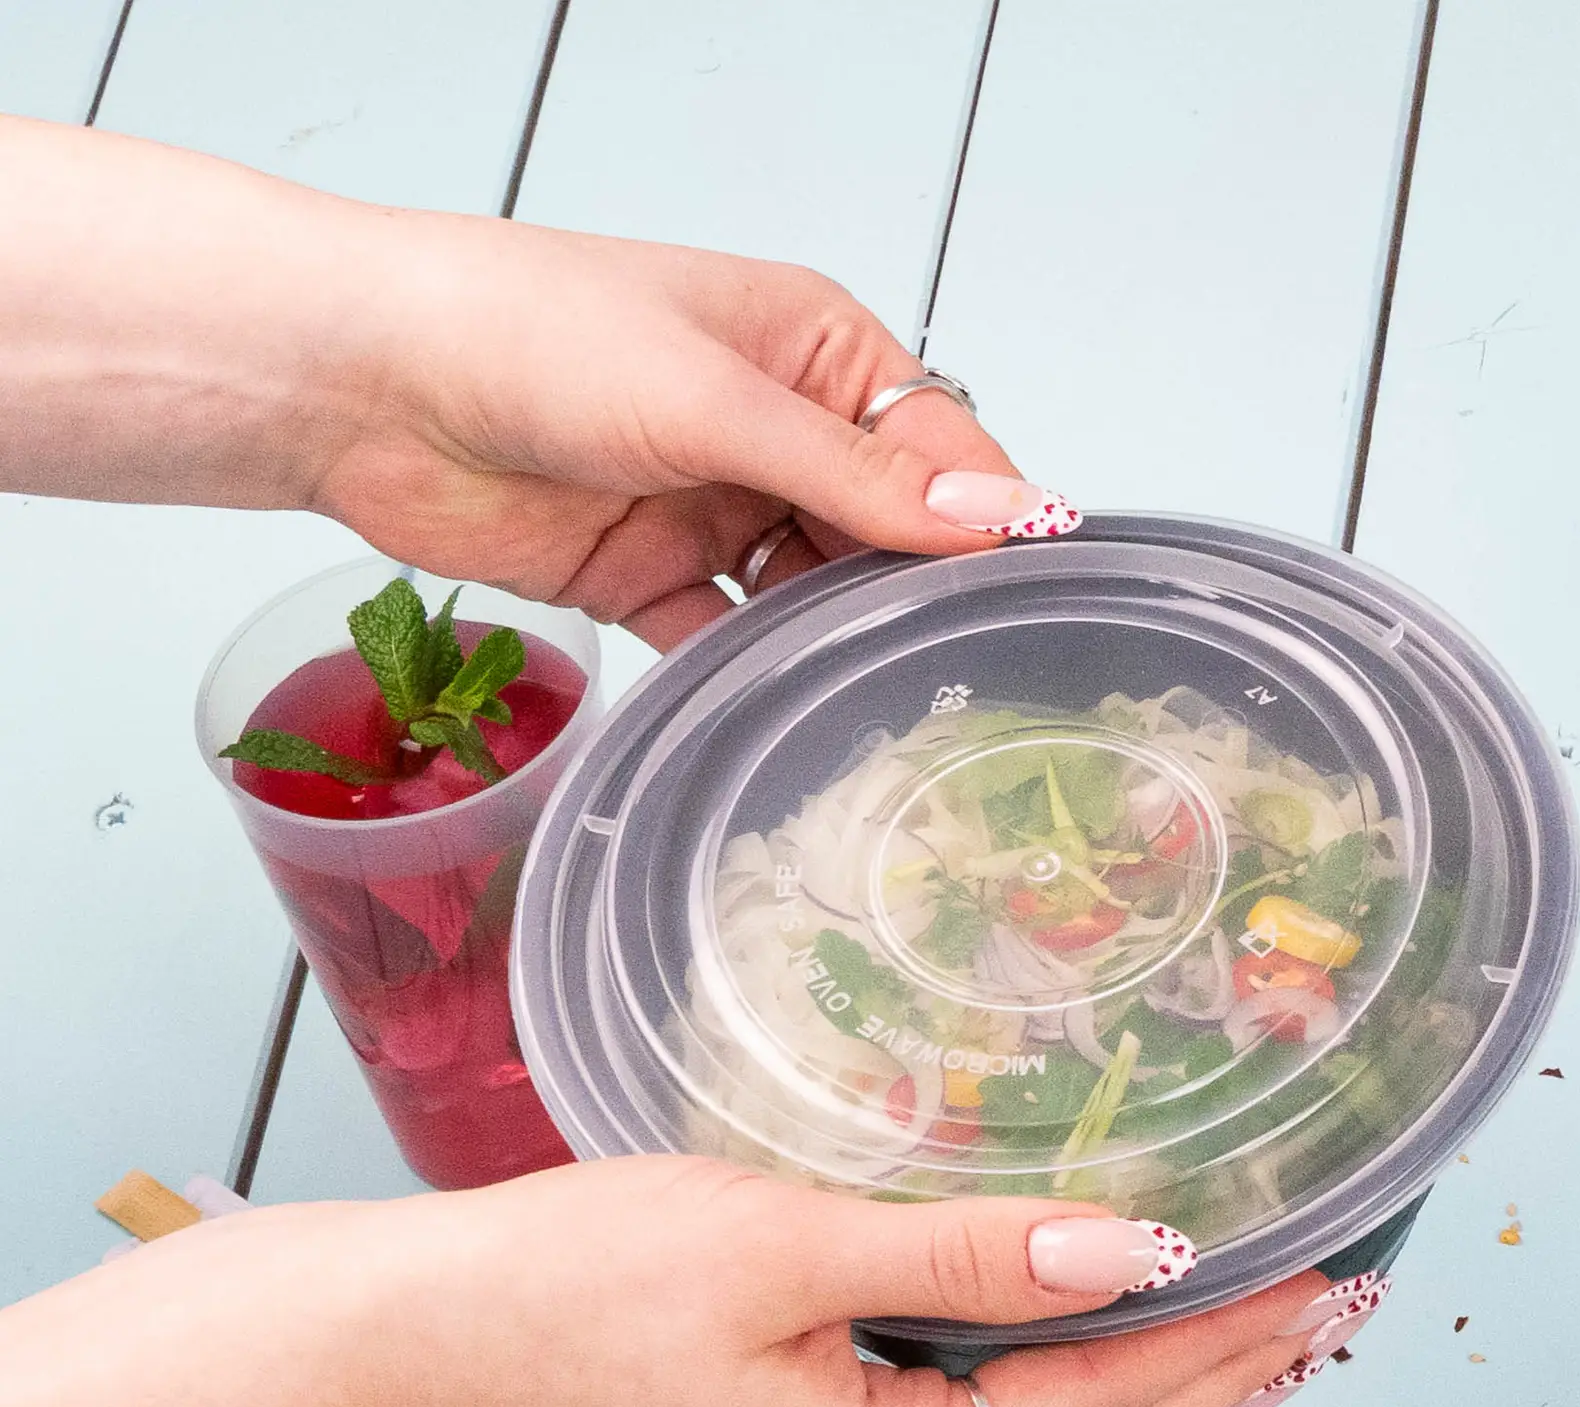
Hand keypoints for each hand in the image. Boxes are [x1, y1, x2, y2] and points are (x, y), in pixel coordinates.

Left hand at [317, 217, 1065, 647]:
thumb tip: (993, 515)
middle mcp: (770, 429)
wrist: (364, 385)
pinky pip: (726, 635)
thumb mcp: (715, 399)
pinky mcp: (647, 575)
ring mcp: (709, 505)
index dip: (982, 515)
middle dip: (915, 589)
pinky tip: (790, 713)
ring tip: (892, 704)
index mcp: (809, 350)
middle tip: (967, 671)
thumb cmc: (532, 334)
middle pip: (878, 526)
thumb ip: (853, 475)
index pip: (932, 441)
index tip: (1029, 593)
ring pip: (808, 589)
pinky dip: (753, 674)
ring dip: (839, 639)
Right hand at [354, 1157, 1352, 1406]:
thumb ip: (971, 1252)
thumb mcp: (788, 1242)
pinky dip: (1045, 1389)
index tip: (1317, 1291)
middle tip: (1323, 1326)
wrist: (421, 1330)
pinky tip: (1077, 1347)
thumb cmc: (575, 1281)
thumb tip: (1132, 1251)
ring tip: (1240, 1343)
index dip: (1215, 1344)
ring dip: (1138, 1392)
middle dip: (1210, 1388)